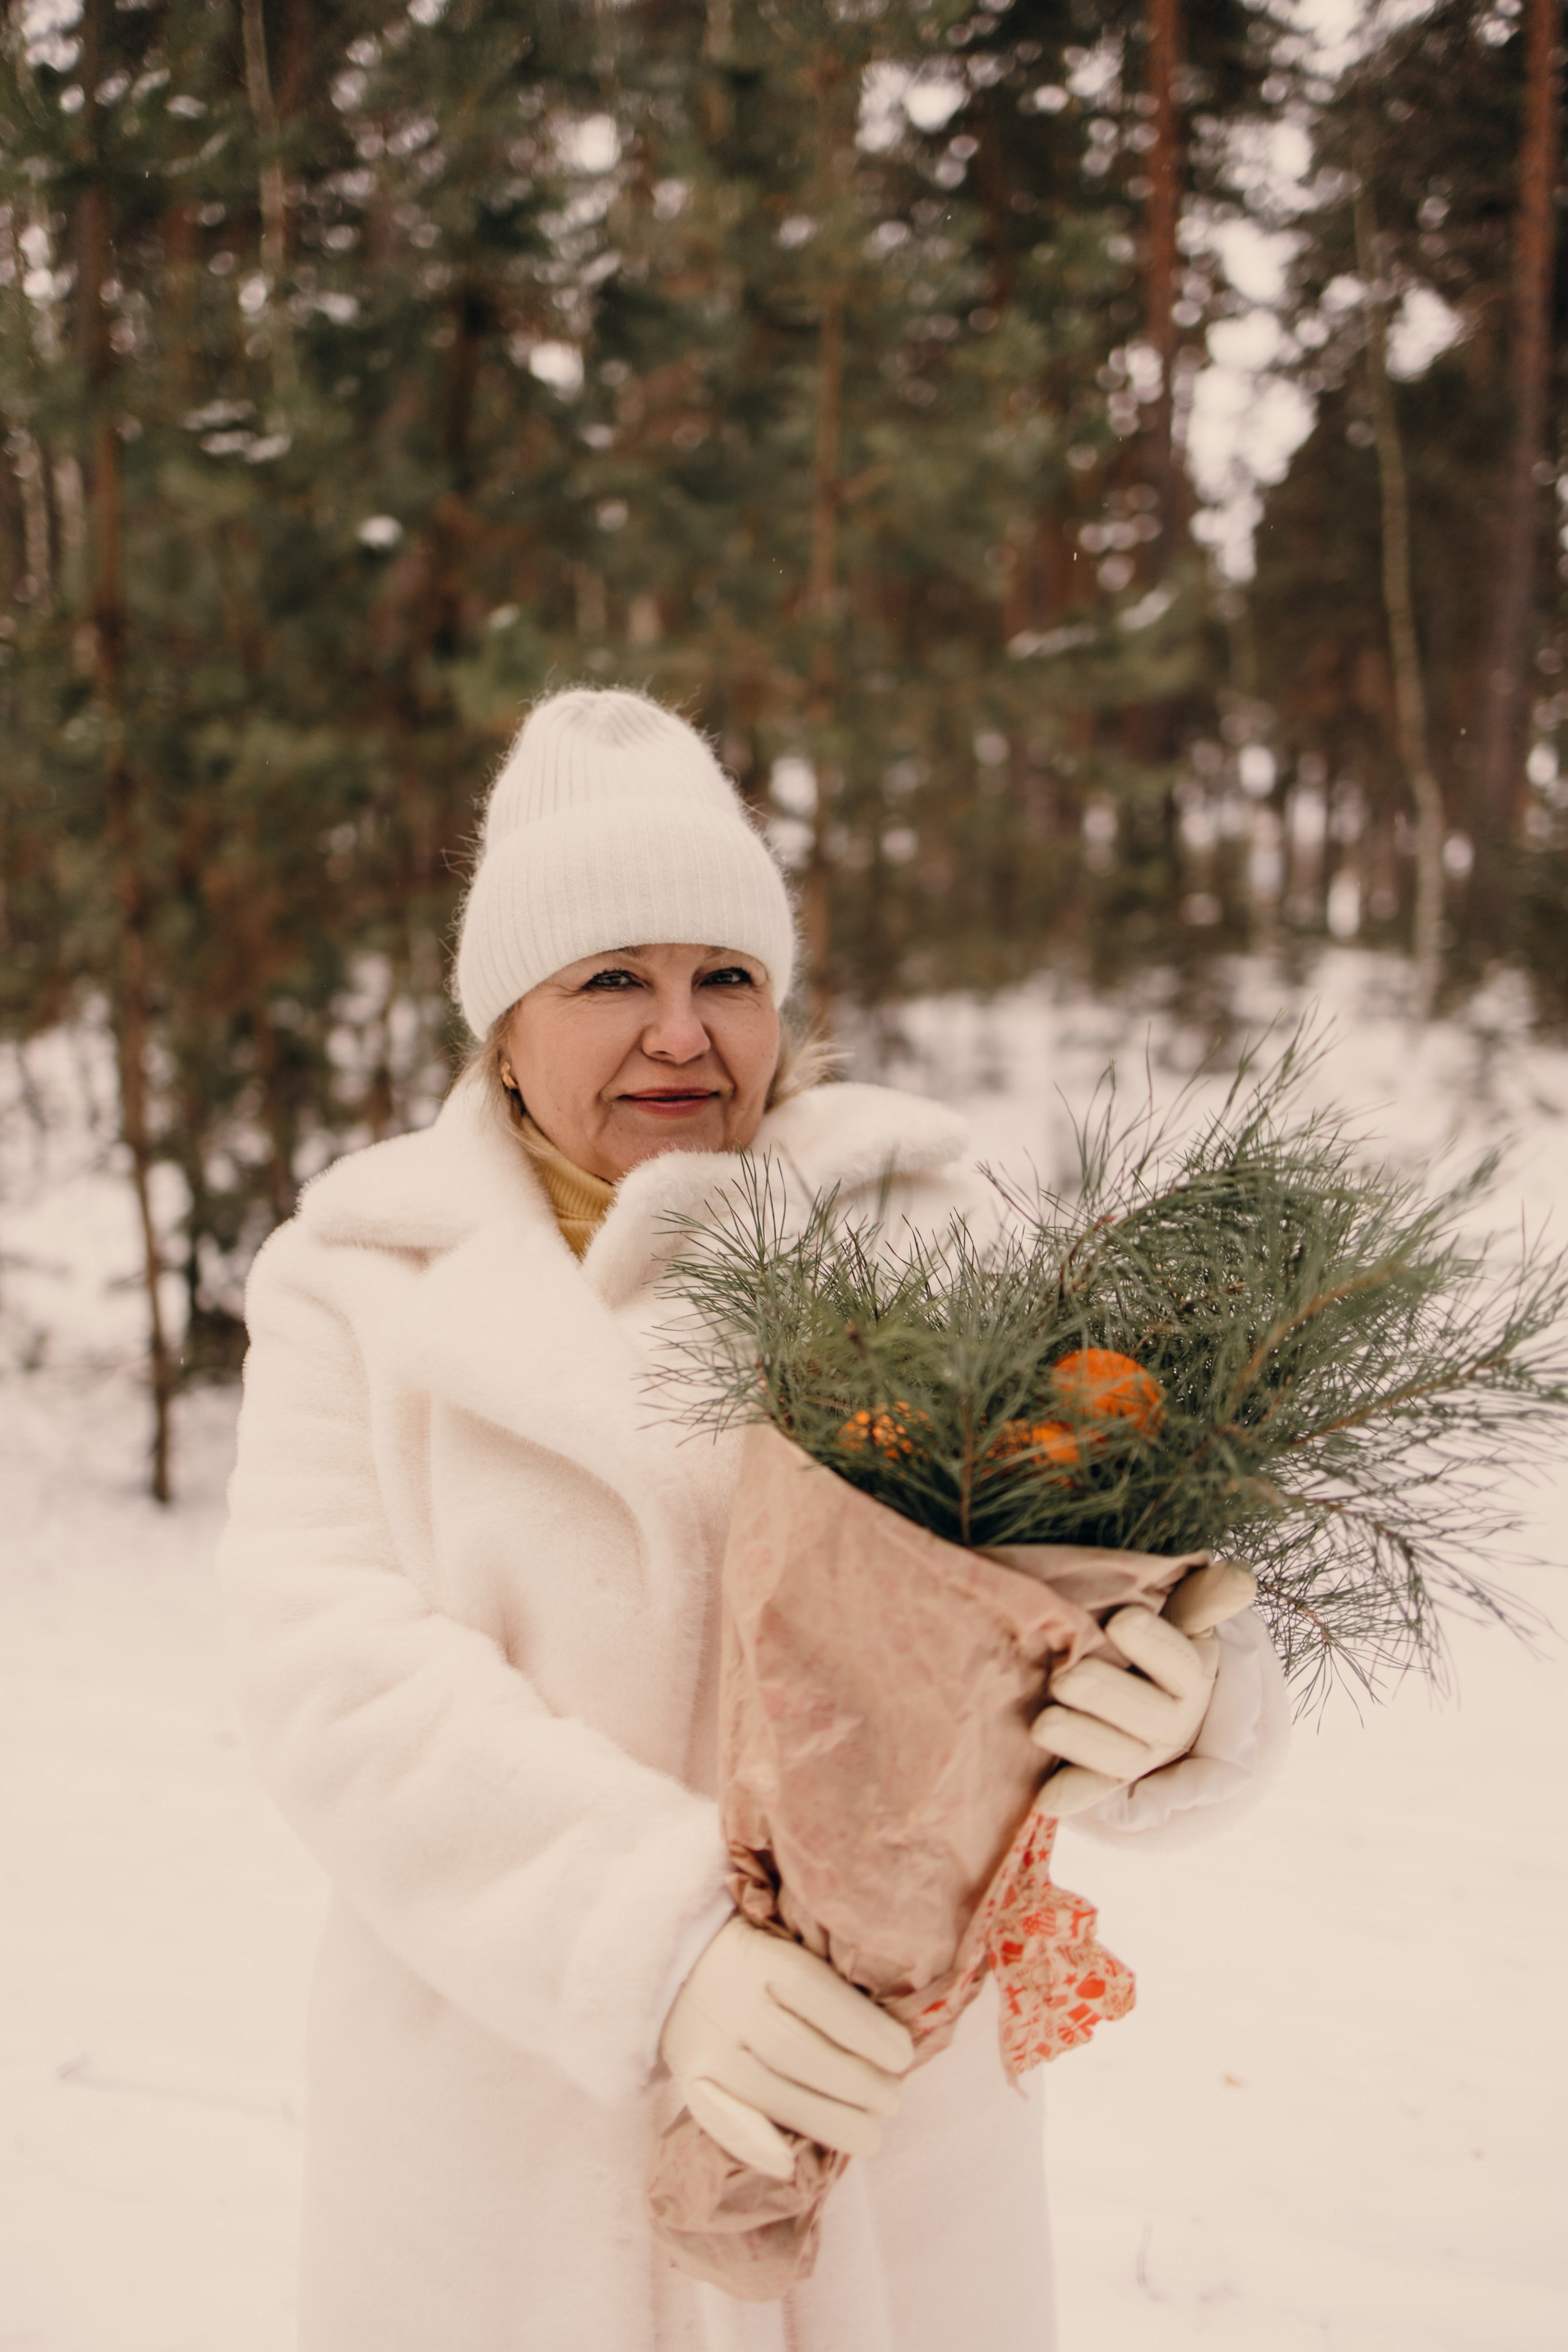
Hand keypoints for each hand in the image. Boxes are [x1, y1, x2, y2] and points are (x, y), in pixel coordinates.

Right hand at [659, 1915, 914, 2181]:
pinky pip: (715, 2114)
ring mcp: (704, 2041)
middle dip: (853, 2082)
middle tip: (893, 2101)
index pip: (816, 1994)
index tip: (903, 2056)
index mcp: (760, 1956)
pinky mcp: (687, 2074)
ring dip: (823, 2119)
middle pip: (795, 2049)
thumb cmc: (757, 1956)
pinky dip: (752, 2143)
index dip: (863, 2029)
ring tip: (870, 2137)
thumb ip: (825, 1976)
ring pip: (765, 2089)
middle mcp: (728, 1998)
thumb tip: (891, 2027)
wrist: (674, 1962)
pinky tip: (790, 2165)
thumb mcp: (788, 1942)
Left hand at [1031, 1561, 1256, 1820]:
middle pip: (1154, 1716)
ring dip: (1085, 1743)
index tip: (1122, 1618)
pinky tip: (1046, 1799)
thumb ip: (1205, 1597)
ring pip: (1124, 1757)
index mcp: (1196, 1672)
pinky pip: (1100, 1791)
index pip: (1184, 1664)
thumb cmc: (1155, 1630)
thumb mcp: (1180, 1610)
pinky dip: (1075, 1795)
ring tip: (1043, 1723)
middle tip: (1066, 1675)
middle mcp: (1179, 1720)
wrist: (1139, 1676)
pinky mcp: (1114, 1778)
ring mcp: (1148, 1753)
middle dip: (1108, 1694)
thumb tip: (1238, 1578)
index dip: (1156, 1646)